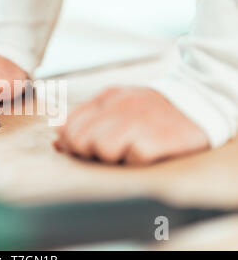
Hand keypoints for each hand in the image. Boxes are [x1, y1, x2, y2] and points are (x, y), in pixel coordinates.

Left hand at [54, 87, 209, 164]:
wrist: (201, 102)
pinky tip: (149, 151)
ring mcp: (138, 120)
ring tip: (130, 148)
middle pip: (79, 140)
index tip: (83, 149)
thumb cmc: (152, 110)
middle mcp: (119, 106)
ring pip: (101, 149)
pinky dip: (137, 161)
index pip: (68, 126)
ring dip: (113, 157)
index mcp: (107, 97)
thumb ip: (87, 118)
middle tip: (109, 150)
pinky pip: (131, 159)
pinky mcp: (155, 138)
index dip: (70, 143)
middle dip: (88, 151)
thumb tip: (57, 138)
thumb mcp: (118, 104)